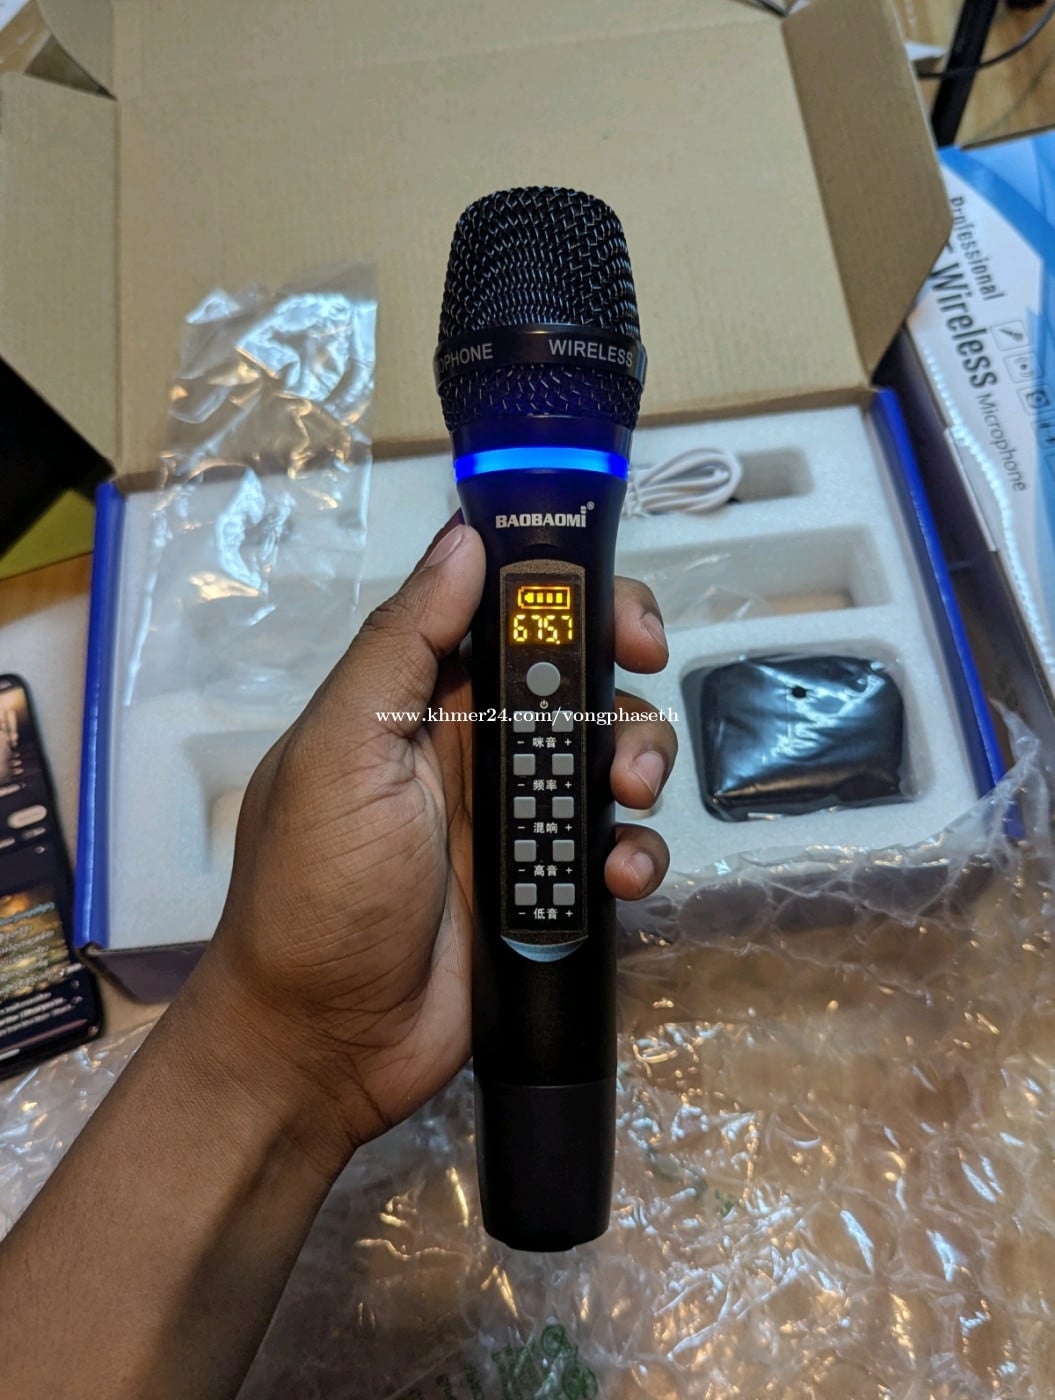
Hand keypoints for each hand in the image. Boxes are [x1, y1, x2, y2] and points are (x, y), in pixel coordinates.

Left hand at [197, 519, 675, 1174]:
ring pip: (609, 761)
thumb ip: (403, 643)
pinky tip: (618, 879)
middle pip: (577, 682)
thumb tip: (465, 536)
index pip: (508, 618)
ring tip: (626, 796)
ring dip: (638, 761)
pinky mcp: (549, 891)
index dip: (573, 599)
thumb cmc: (318, 889)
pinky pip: (615, 851)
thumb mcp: (342, 752)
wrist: (323, 1043)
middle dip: (621, 677)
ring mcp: (517, 823)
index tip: (622, 613)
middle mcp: (473, 750)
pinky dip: (634, 855)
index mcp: (418, 701)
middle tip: (648, 678)